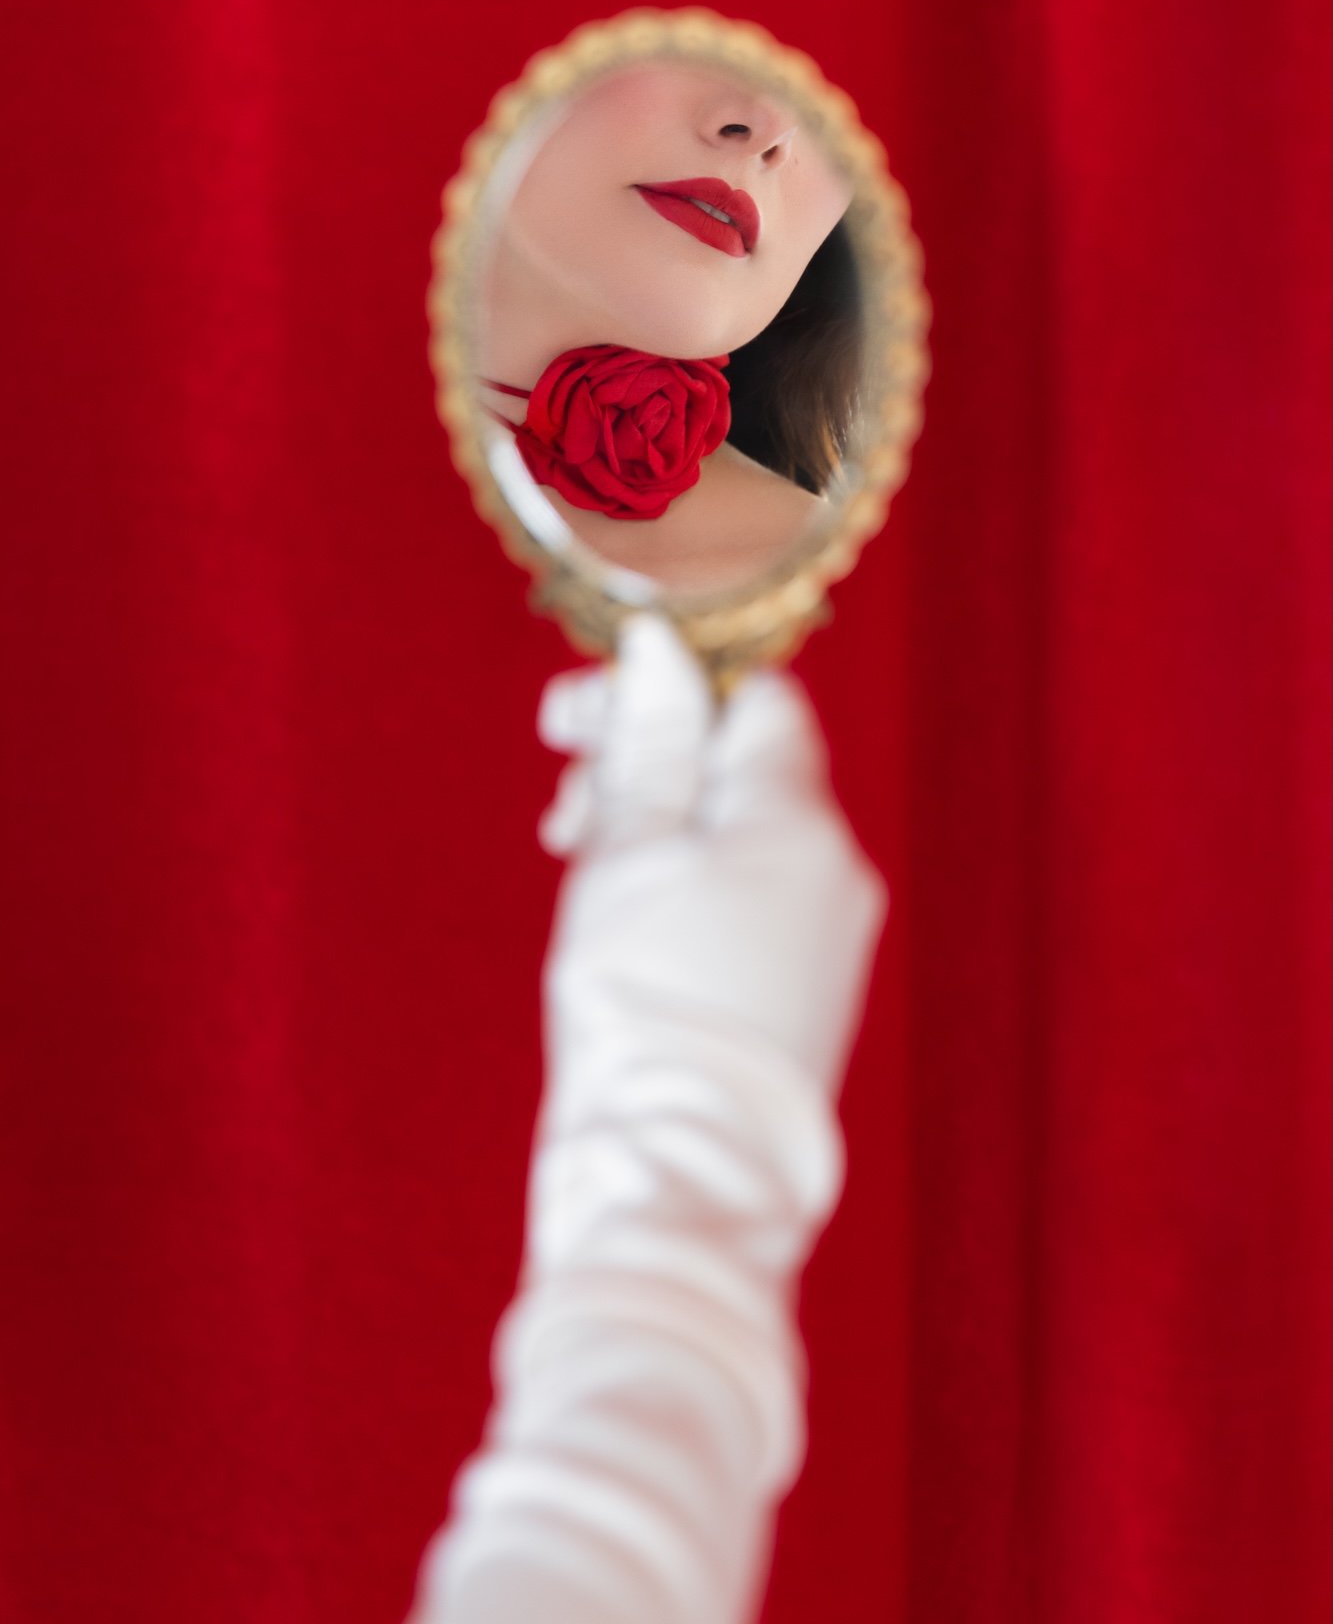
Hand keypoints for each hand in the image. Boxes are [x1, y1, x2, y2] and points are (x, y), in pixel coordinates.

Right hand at [537, 613, 887, 1094]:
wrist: (682, 1170)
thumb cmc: (644, 1001)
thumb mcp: (628, 853)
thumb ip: (650, 744)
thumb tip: (662, 648)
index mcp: (800, 821)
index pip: (756, 698)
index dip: (666, 689)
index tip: (577, 721)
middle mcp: (835, 872)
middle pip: (741, 770)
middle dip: (645, 765)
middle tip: (564, 808)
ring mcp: (828, 939)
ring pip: (737, 841)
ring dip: (654, 833)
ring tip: (582, 875)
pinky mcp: (806, 995)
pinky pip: (747, 905)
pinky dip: (684, 893)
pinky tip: (625, 929)